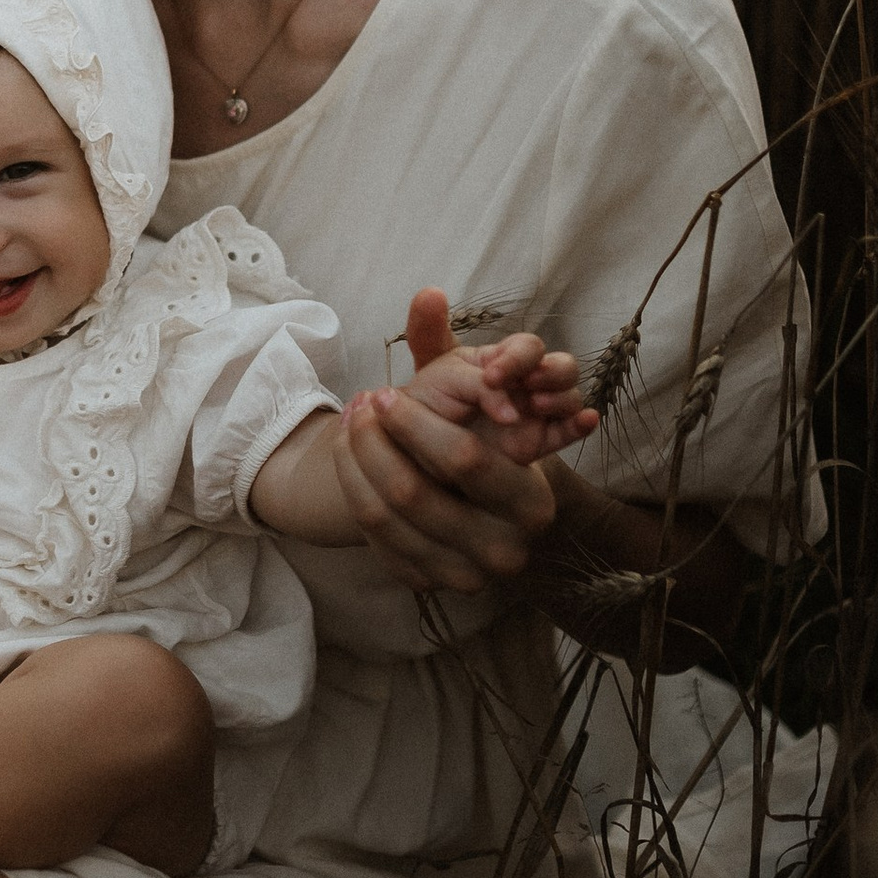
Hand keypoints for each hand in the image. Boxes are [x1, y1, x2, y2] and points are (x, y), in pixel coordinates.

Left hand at [333, 288, 576, 594]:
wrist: (479, 503)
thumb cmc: (481, 434)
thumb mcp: (473, 391)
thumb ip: (448, 345)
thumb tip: (427, 292)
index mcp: (533, 500)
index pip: (465, 459)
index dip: (413, 423)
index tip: (383, 392)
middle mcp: (507, 549)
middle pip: (415, 494)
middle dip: (374, 441)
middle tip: (355, 403)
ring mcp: (469, 574)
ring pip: (387, 517)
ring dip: (353, 461)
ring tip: (345, 422)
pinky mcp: (432, 585)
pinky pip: (376, 541)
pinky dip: (352, 491)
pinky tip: (346, 456)